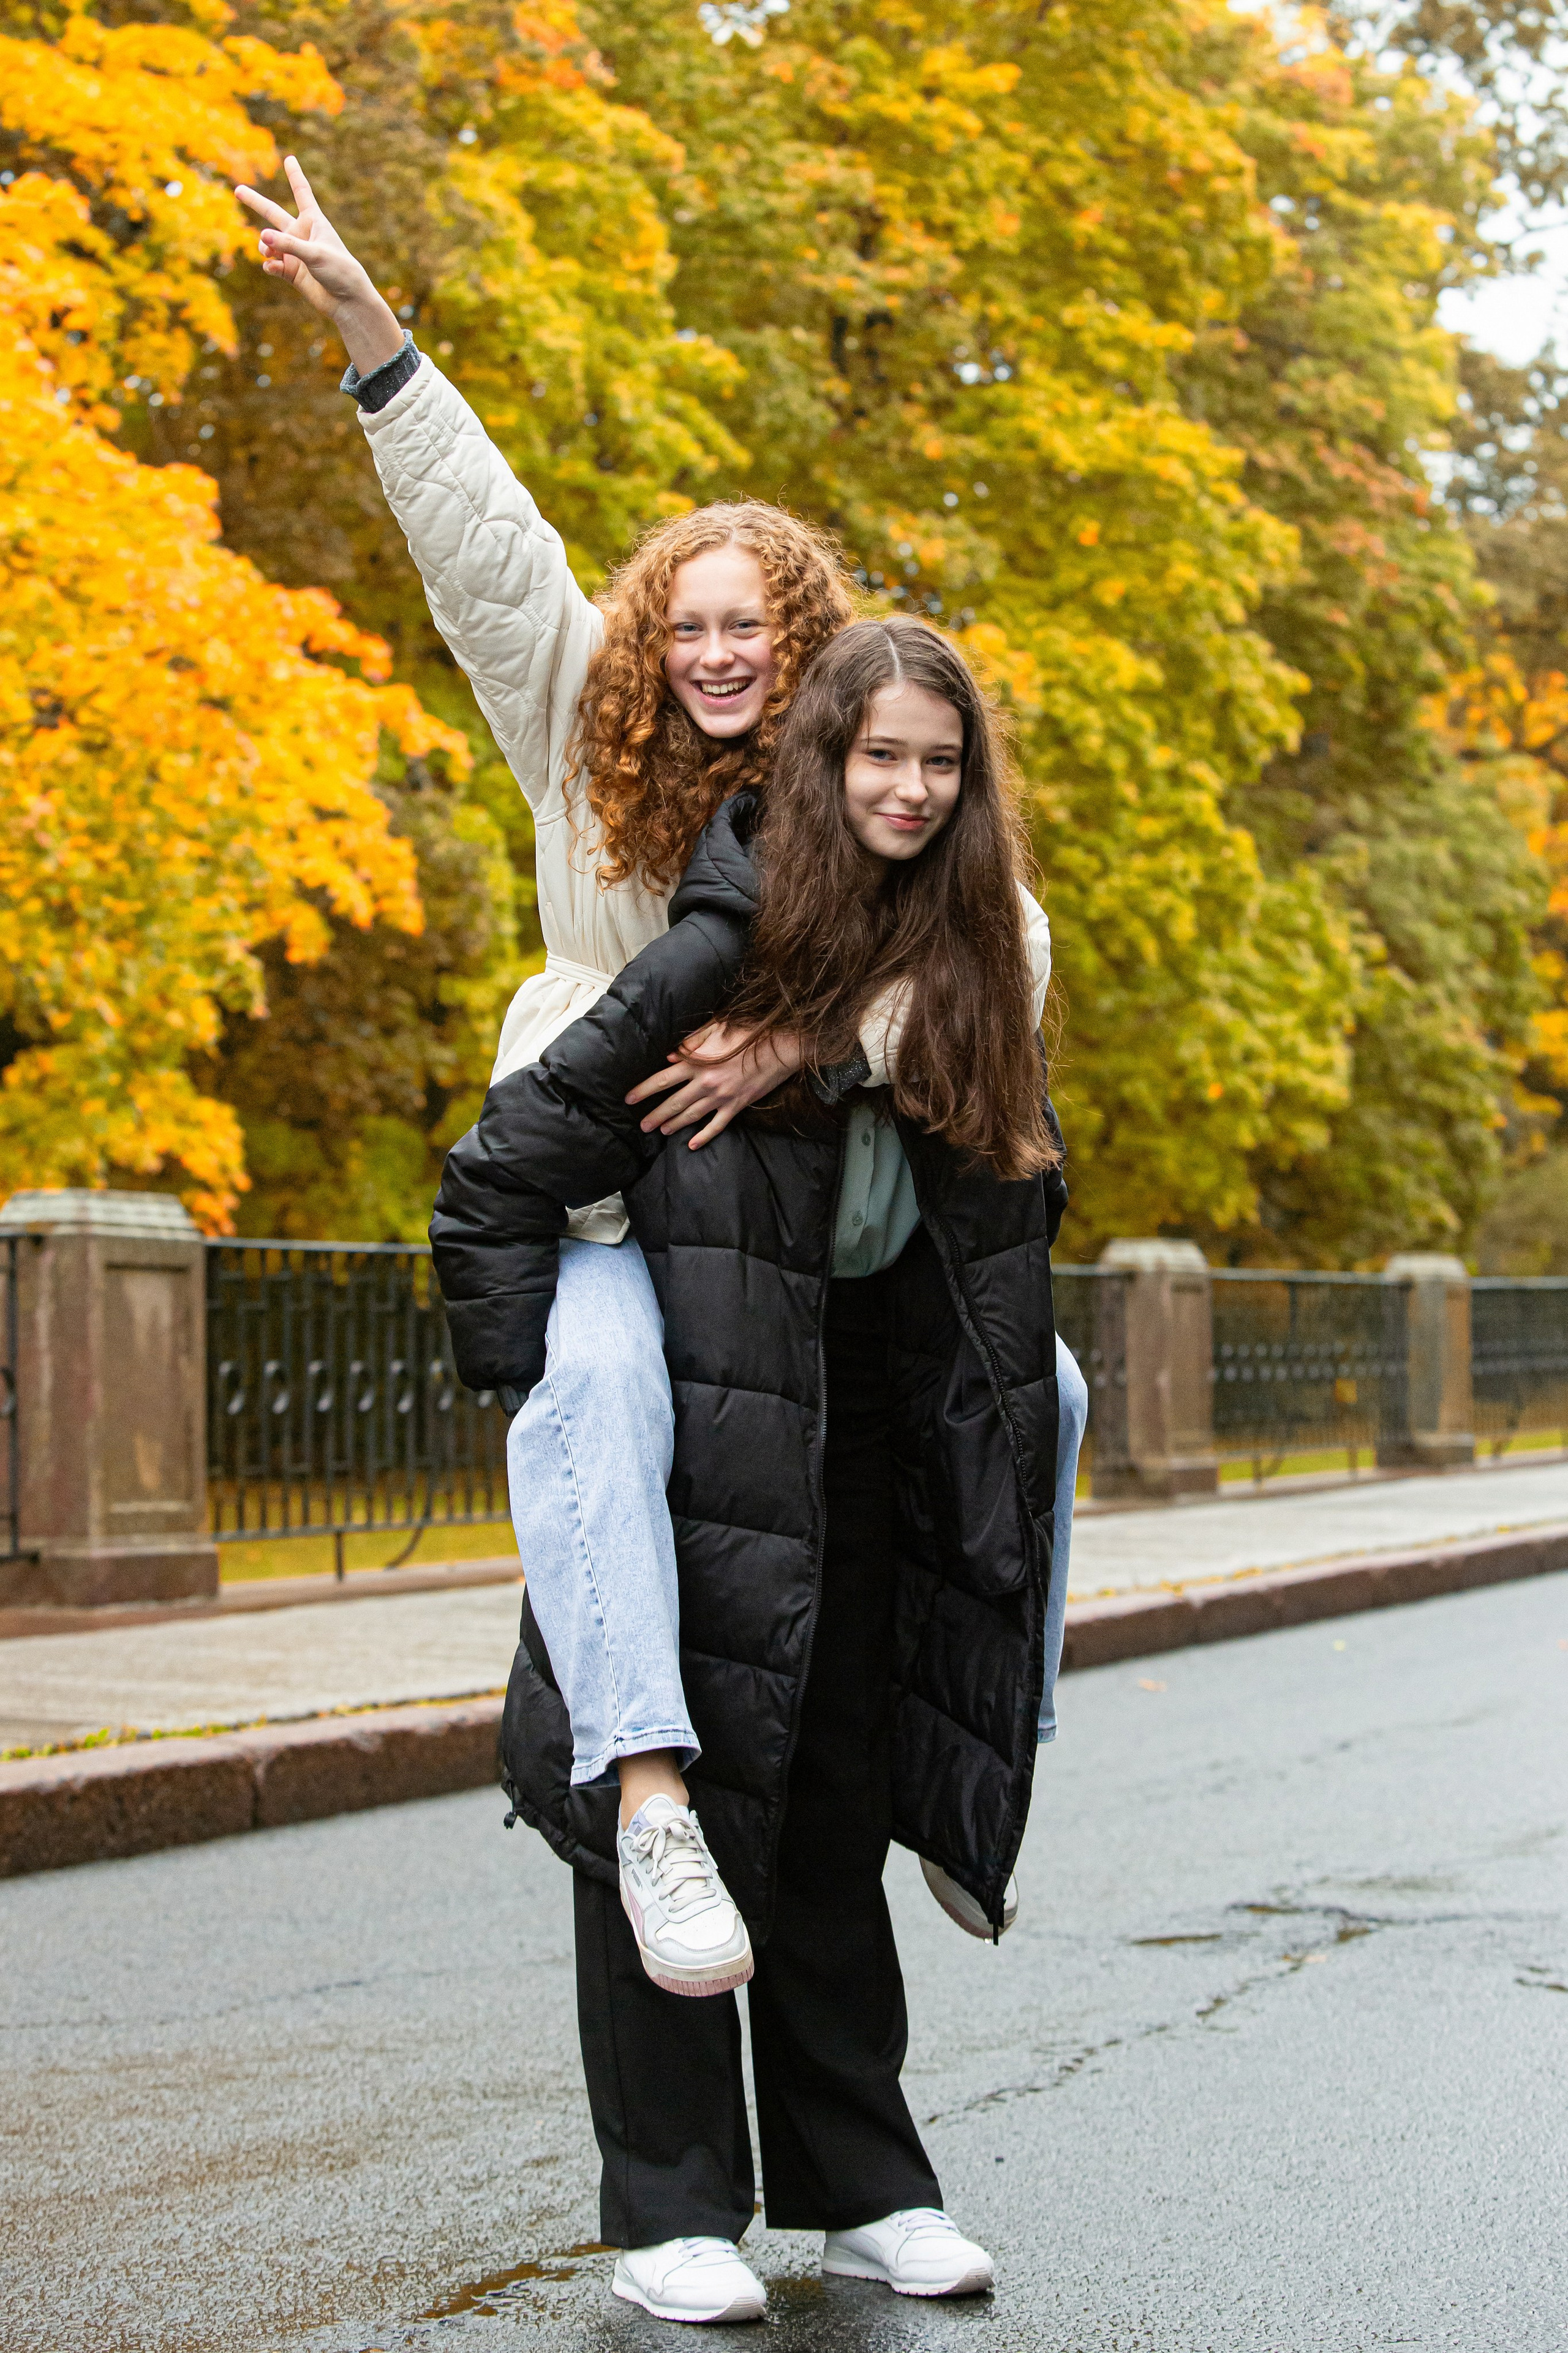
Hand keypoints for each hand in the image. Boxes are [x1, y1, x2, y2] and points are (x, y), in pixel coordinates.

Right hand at [234, 157, 404, 374]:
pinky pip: (272, 264)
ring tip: (270, 253)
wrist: (347, 301)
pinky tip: (273, 268)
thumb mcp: (314, 254)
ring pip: (268, 243)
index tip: (290, 159)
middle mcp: (301, 234)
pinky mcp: (291, 272)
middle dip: (255, 202)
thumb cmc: (339, 271)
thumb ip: (287, 245)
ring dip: (265, 247)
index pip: (301, 192)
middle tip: (238, 190)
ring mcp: (295, 253)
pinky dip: (270, 265)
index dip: (295, 175)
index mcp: (314, 221)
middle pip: (273, 214)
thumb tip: (261, 237)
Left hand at [626, 1024, 804, 1147]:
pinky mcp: (736, 1106)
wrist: (781, 1046)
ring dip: (674, 1125)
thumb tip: (668, 1057)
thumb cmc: (749, 1032)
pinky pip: (717, 1126)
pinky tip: (693, 1145)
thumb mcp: (717, 1028)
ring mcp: (721, 1097)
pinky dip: (704, 1136)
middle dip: (655, 1115)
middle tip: (642, 1125)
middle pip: (673, 1102)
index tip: (629, 1099)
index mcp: (697, 1062)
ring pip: (691, 1115)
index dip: (643, 1090)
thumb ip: (691, 1042)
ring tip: (661, 1131)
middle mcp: (705, 1082)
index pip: (662, 1079)